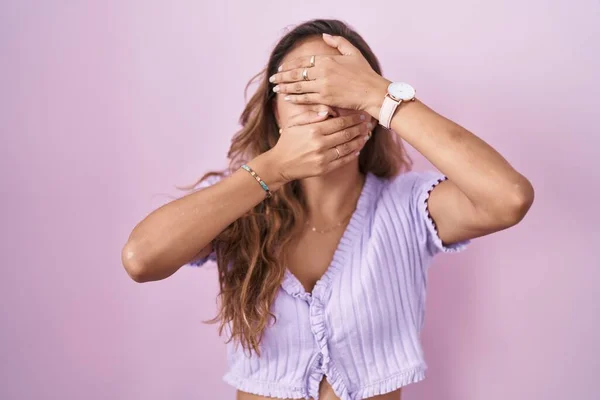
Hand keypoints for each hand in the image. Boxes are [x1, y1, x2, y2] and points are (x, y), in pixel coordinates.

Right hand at [265, 106, 370, 182]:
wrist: (280, 163)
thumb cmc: (287, 140)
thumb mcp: (294, 123)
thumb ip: (311, 115)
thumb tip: (327, 110)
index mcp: (313, 130)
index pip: (339, 122)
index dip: (352, 118)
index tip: (361, 115)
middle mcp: (319, 143)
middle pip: (346, 134)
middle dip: (359, 128)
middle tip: (367, 124)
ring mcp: (322, 157)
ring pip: (347, 147)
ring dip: (358, 141)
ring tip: (365, 136)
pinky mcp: (324, 168)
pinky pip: (343, 160)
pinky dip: (352, 154)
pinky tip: (358, 149)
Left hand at [268, 33, 389, 117]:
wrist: (372, 91)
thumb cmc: (365, 73)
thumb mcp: (353, 52)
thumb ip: (338, 42)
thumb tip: (324, 35)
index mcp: (327, 60)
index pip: (303, 61)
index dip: (290, 65)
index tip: (281, 67)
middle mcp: (322, 72)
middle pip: (296, 73)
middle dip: (282, 76)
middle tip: (272, 78)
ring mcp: (323, 86)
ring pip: (298, 86)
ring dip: (285, 87)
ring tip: (275, 88)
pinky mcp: (325, 99)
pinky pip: (306, 98)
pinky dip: (295, 98)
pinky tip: (287, 97)